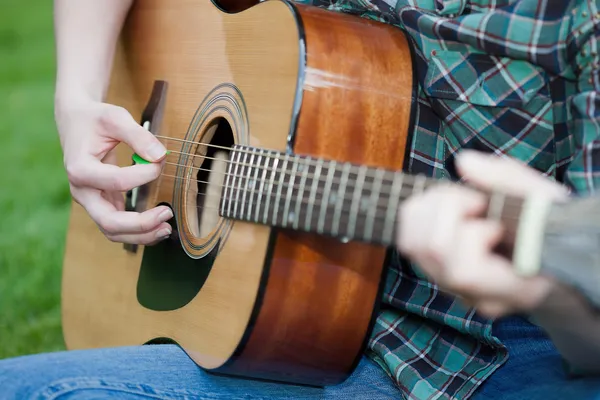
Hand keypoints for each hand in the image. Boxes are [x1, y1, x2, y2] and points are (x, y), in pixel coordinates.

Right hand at [56, 99, 172, 244]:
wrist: (76, 123)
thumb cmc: (94, 119)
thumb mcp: (114, 117)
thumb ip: (138, 135)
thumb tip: (160, 156)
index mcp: (80, 169)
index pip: (116, 181)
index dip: (143, 175)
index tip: (160, 162)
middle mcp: (82, 191)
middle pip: (109, 221)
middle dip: (140, 224)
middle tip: (167, 213)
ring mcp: (90, 201)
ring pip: (112, 231)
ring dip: (141, 234)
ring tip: (166, 228)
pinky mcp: (101, 203)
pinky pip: (118, 226)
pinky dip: (138, 231)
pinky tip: (158, 226)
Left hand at [396, 150, 568, 317]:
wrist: (555, 266)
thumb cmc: (557, 234)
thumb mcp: (548, 201)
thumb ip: (509, 180)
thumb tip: (464, 162)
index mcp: (517, 287)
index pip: (464, 270)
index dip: (469, 233)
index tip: (488, 211)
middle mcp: (479, 296)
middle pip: (432, 252)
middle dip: (447, 209)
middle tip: (473, 198)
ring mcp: (456, 290)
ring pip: (412, 245)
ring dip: (431, 207)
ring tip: (461, 199)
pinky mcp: (440, 276)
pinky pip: (411, 242)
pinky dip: (423, 214)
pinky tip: (448, 207)